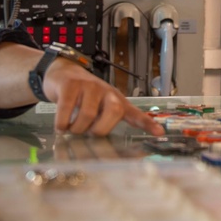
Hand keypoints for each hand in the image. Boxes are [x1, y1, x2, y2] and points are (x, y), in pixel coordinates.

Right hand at [42, 57, 163, 135]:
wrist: (63, 72)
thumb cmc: (84, 96)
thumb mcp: (100, 107)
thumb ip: (106, 122)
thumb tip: (106, 149)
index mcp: (116, 101)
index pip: (134, 113)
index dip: (146, 123)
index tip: (159, 132)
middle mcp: (106, 92)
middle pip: (113, 112)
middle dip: (99, 130)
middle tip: (87, 132)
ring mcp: (89, 86)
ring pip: (88, 115)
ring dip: (76, 129)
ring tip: (70, 128)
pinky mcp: (70, 85)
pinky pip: (67, 109)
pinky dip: (62, 123)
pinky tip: (61, 125)